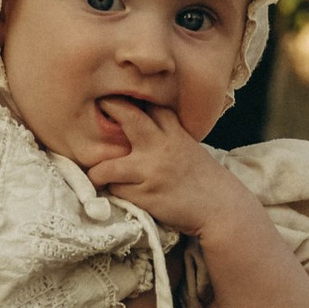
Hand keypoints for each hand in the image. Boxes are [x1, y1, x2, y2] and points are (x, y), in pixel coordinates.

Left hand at [87, 97, 242, 237]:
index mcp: (173, 131)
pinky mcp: (145, 195)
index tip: (111, 99)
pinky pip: (116, 191)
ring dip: (97, 172)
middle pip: (126, 116)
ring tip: (97, 175)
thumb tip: (131, 122)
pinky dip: (114, 192)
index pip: (147, 104)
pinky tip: (121, 193)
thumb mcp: (186, 146)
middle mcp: (161, 145)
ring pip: (107, 165)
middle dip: (107, 108)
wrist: (220, 208)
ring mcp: (151, 170)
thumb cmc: (200, 177)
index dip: (127, 99)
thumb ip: (164, 132)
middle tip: (88, 118)